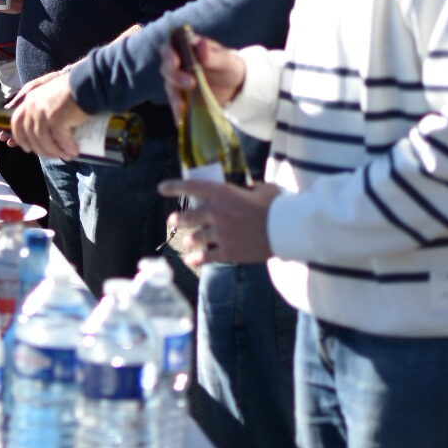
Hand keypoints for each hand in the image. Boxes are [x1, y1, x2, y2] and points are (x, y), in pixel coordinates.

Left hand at [8, 70, 87, 158]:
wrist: (87, 82)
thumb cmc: (73, 91)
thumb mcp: (50, 96)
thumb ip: (41, 108)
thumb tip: (41, 132)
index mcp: (29, 100)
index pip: (17, 122)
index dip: (20, 138)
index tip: (28, 148)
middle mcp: (33, 105)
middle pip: (30, 135)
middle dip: (41, 149)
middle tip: (53, 156)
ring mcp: (43, 112)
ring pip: (44, 141)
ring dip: (55, 151)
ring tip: (66, 155)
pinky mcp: (57, 118)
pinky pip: (60, 140)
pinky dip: (67, 148)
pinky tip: (74, 151)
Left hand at [157, 177, 279, 267]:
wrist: (286, 228)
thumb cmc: (277, 205)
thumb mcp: (260, 189)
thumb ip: (247, 190)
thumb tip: (247, 190)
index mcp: (223, 194)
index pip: (191, 187)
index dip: (174, 187)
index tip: (161, 188)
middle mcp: (217, 213)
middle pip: (187, 217)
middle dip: (177, 219)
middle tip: (173, 220)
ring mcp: (221, 234)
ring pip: (194, 238)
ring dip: (189, 240)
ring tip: (188, 241)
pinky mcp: (228, 252)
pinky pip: (205, 257)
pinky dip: (196, 259)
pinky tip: (191, 260)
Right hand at [161, 31, 245, 125]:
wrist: (236, 87)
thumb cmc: (229, 67)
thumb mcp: (225, 61)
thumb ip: (212, 55)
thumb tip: (201, 44)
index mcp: (187, 49)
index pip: (169, 48)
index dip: (168, 54)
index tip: (175, 62)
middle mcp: (178, 64)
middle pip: (166, 68)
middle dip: (175, 76)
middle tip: (190, 83)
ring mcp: (178, 81)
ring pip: (169, 87)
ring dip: (174, 96)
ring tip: (182, 106)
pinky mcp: (182, 97)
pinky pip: (176, 104)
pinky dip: (177, 112)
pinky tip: (180, 120)